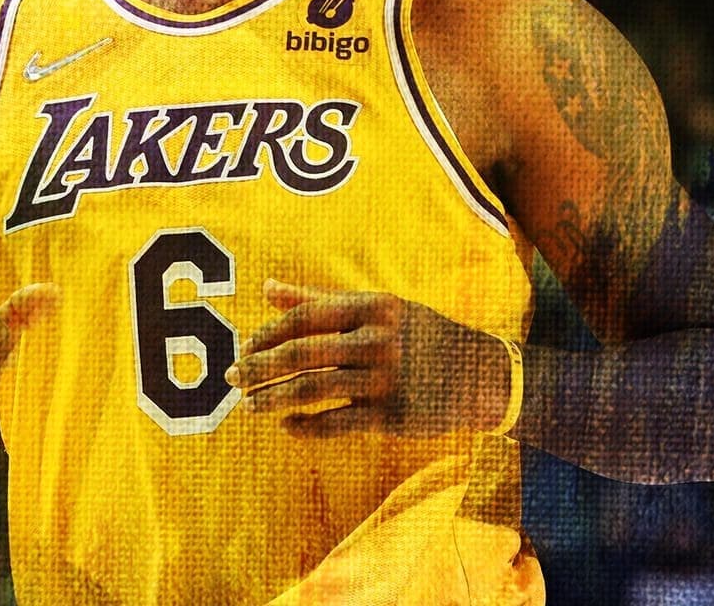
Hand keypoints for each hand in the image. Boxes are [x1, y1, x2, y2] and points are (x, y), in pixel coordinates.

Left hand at [224, 279, 510, 438]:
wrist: (481, 376)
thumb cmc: (418, 336)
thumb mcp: (376, 309)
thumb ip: (319, 298)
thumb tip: (266, 287)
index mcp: (373, 307)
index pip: (306, 316)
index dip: (269, 333)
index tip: (244, 347)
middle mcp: (378, 339)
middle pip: (303, 353)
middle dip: (260, 367)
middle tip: (232, 378)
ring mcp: (386, 378)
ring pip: (313, 389)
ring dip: (274, 399)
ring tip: (250, 406)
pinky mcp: (392, 415)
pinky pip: (336, 423)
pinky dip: (306, 426)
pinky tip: (287, 425)